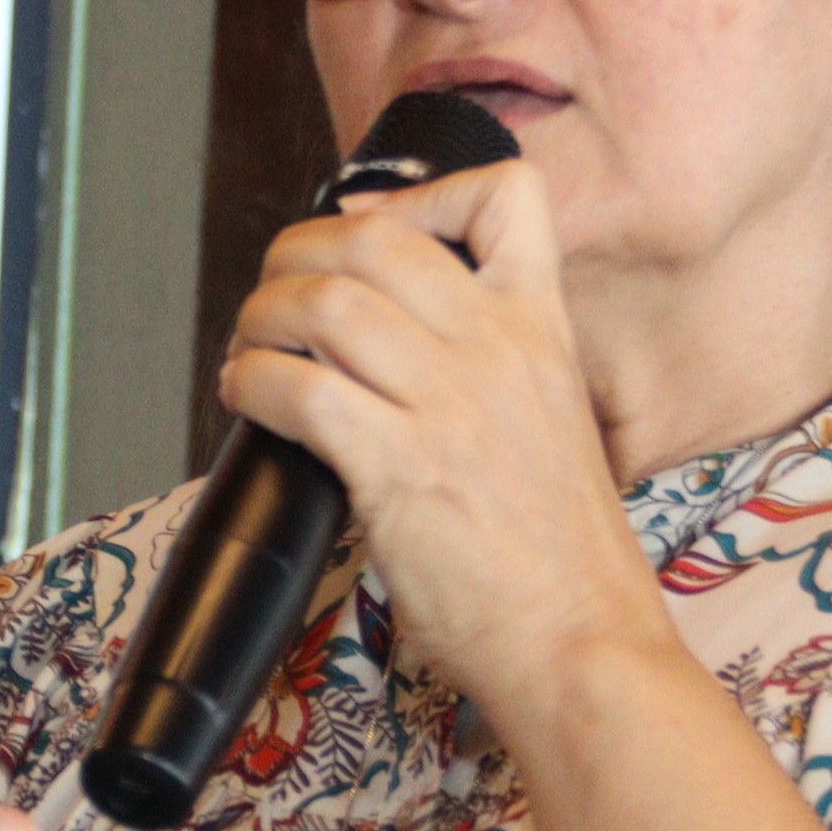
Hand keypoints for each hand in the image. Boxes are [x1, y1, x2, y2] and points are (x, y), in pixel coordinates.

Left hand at [218, 156, 672, 720]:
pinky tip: (248, 399)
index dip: (420, 192)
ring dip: (262, 317)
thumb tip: (394, 341)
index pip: (506, 194)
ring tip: (250, 349)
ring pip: (324, 304)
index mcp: (543, 328)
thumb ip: (492, 366)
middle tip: (276, 292)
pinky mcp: (400, 470)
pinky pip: (298, 390)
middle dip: (298, 251)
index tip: (371, 227)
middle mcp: (497, 350)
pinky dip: (252, 382)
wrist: (583, 638)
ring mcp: (450, 407)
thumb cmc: (561, 555)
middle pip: (375, 238)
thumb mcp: (553, 421)